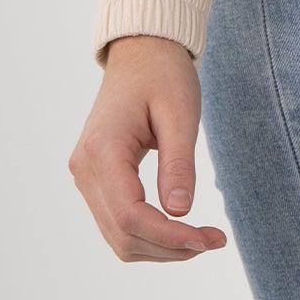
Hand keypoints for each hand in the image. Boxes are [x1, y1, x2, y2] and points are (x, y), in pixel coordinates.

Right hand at [68, 35, 228, 261]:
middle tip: (215, 239)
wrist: (140, 52)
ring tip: (202, 237)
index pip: (130, 215)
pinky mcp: (94, 180)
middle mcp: (84, 169)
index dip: (169, 237)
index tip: (208, 239)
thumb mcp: (180, 112)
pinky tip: (179, 228)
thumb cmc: (163, 74)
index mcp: (102, 150)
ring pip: (118, 236)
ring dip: (160, 247)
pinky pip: (117, 222)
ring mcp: (85, 176)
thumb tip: (180, 213)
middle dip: (170, 247)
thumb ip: (178, 163)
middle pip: (123, 234)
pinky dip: (148, 234)